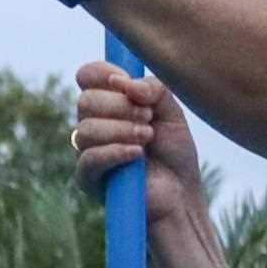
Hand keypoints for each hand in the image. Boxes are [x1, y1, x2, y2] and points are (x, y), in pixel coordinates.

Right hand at [73, 62, 201, 231]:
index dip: (103, 73)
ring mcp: (87, 152)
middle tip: (148, 118)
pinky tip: (137, 155)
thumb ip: (153, 89)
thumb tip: (122, 83)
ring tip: (147, 138)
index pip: (87, 76)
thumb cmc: (174, 153)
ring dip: (121, 130)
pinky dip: (115, 152)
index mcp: (108, 103)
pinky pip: (89, 158)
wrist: (181, 194)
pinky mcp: (88, 179)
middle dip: (120, 106)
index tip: (125, 82)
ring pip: (85, 130)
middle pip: (86, 101)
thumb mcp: (172, 112)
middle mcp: (92, 124)